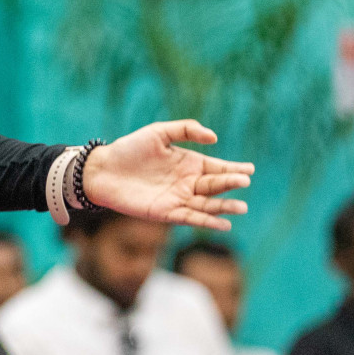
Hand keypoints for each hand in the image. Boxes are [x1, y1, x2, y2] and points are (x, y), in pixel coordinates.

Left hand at [81, 120, 251, 230]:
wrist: (103, 169)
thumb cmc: (129, 149)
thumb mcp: (158, 132)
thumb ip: (186, 130)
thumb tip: (214, 138)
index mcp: (188, 163)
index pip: (216, 167)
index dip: (233, 168)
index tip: (250, 169)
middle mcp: (186, 182)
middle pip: (214, 185)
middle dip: (230, 184)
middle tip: (245, 181)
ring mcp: (177, 198)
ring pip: (207, 204)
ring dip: (224, 207)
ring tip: (242, 207)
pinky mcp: (165, 212)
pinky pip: (190, 217)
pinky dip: (207, 221)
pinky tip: (223, 224)